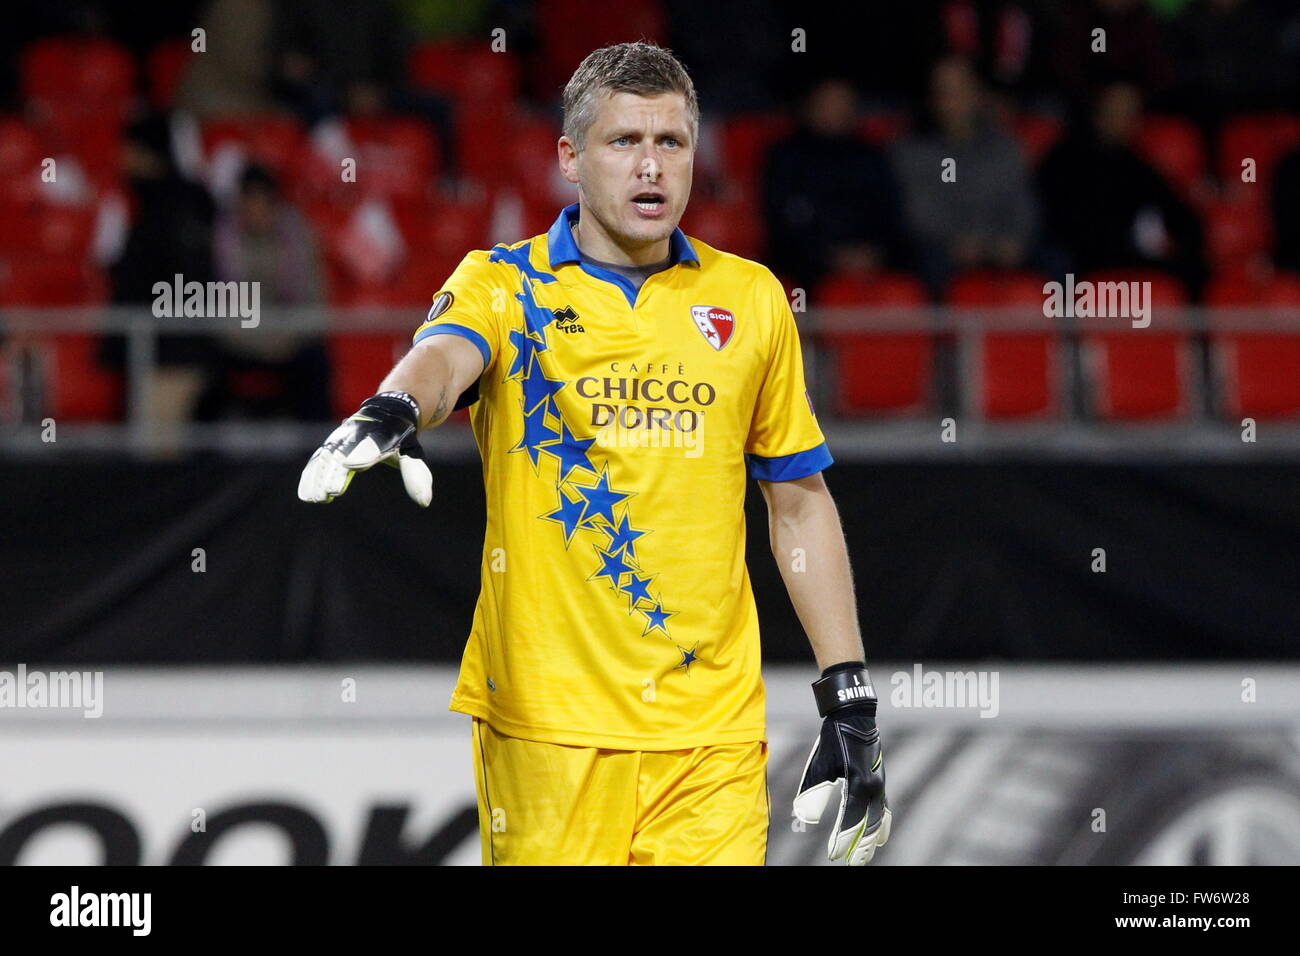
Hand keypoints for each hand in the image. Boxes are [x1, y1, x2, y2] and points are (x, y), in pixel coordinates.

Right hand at [297, 391, 432, 505]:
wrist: (386, 412)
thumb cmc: (401, 438)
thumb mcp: (412, 454)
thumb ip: (416, 477)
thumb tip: (424, 502)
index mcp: (380, 437)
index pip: (370, 447)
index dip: (361, 455)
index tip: (353, 466)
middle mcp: (357, 436)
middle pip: (343, 454)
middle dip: (335, 473)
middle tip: (330, 492)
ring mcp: (342, 439)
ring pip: (326, 458)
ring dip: (318, 478)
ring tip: (314, 499)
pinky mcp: (331, 445)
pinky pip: (318, 460)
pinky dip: (311, 475)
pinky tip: (305, 494)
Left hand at [793, 662, 891, 864]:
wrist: (855, 716)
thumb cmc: (834, 738)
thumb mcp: (819, 765)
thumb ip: (814, 793)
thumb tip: (803, 818)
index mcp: (859, 784)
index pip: (850, 820)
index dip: (843, 840)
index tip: (834, 855)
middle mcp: (874, 787)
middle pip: (869, 826)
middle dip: (860, 846)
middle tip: (851, 862)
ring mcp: (880, 785)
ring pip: (880, 820)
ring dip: (872, 840)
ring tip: (865, 856)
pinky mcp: (880, 781)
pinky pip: (885, 810)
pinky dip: (882, 826)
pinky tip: (879, 836)